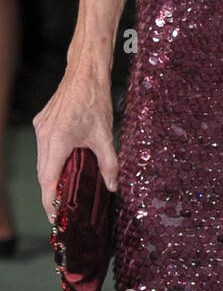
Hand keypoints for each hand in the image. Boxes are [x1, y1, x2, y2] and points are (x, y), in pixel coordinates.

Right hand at [33, 69, 117, 221]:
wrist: (86, 73)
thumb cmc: (95, 100)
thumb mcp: (105, 135)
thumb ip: (109, 163)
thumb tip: (112, 186)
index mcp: (58, 141)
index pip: (48, 181)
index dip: (49, 202)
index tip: (54, 217)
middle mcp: (44, 136)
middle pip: (43, 173)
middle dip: (51, 192)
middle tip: (63, 208)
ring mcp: (41, 128)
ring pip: (42, 160)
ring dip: (52, 174)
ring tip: (64, 189)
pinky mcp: (42, 122)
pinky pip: (43, 147)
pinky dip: (52, 158)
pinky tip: (65, 163)